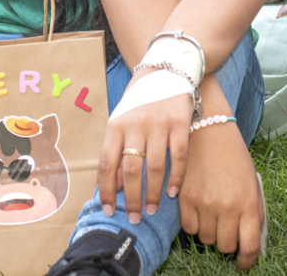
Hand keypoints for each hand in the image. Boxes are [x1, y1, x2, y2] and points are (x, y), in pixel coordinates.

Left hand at [97, 83, 193, 223]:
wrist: (167, 69)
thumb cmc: (141, 100)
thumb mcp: (122, 121)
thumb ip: (118, 151)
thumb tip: (115, 187)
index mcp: (116, 124)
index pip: (107, 163)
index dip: (106, 190)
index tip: (109, 210)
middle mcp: (136, 124)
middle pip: (132, 169)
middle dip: (131, 199)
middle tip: (134, 218)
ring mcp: (159, 123)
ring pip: (155, 166)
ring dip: (153, 192)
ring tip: (151, 209)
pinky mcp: (180, 122)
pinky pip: (179, 156)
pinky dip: (176, 177)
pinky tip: (172, 192)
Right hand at [178, 121, 263, 269]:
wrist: (208, 130)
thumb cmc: (233, 156)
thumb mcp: (252, 182)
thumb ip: (254, 212)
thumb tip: (252, 242)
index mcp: (248, 202)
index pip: (250, 247)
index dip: (247, 261)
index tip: (243, 263)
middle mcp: (227, 207)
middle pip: (225, 246)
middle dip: (228, 244)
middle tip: (226, 230)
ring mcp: (205, 204)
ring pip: (206, 239)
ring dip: (210, 232)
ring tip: (213, 214)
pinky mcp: (185, 200)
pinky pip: (189, 229)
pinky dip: (194, 225)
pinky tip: (199, 209)